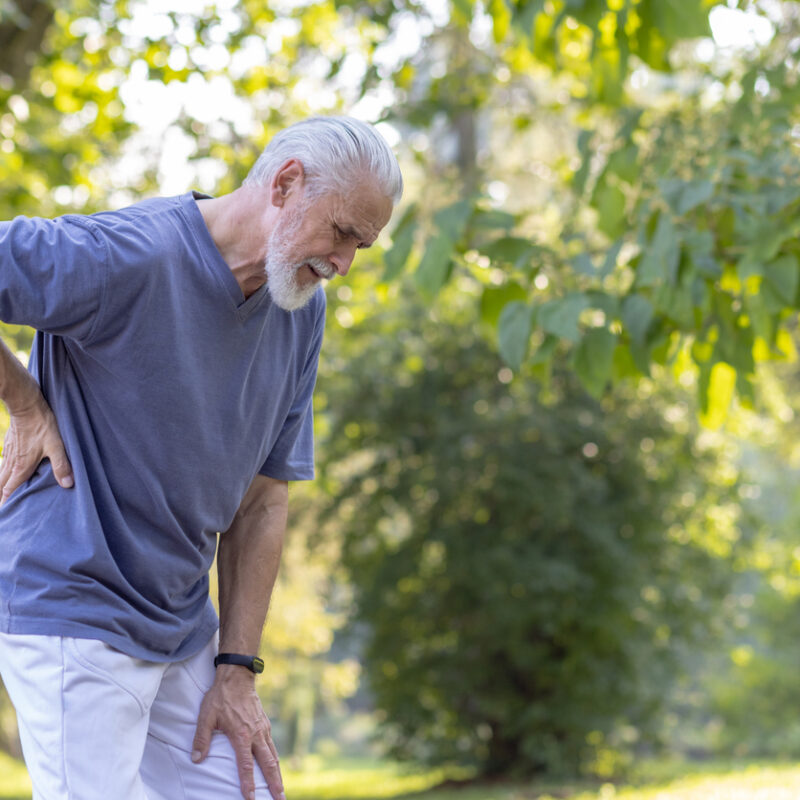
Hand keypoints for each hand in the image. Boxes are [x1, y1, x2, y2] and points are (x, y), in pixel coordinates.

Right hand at [0, 392, 72, 504]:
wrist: (26, 405)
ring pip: (1, 474)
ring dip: (0, 485)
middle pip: (1, 484)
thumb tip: (68, 484)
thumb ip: (62, 466)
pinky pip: (3, 462)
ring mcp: (8, 452)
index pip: (10, 490)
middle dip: (0, 497)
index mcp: (21, 467)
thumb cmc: (42, 425)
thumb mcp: (56, 446)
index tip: (5, 513)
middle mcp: (11, 462)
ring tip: (1, 494)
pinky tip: (6, 472)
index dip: (7, 502)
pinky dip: (3, 472)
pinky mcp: (9, 444)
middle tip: (2, 509)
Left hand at [191, 667, 284, 799]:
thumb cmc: (220, 697)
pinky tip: (275, 767)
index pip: (246, 765)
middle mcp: (256, 734)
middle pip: (268, 764)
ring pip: (273, 756)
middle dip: (274, 784)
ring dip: (278, 774)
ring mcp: (262, 729)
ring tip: (281, 790)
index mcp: (241, 735)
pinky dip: (275, 760)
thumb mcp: (206, 716)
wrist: (237, 677)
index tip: (251, 799)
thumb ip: (202, 738)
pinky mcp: (264, 724)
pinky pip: (272, 747)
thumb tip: (197, 759)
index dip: (248, 784)